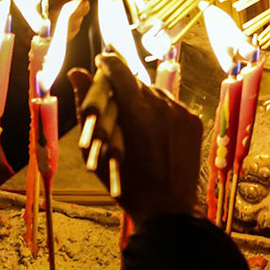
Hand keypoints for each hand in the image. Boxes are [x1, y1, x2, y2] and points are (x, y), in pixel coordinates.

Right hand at [67, 55, 202, 226]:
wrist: (167, 208)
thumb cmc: (126, 184)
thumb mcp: (98, 148)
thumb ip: (87, 106)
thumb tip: (76, 73)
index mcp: (135, 111)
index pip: (120, 70)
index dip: (108, 63)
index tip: (101, 60)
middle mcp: (161, 106)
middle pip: (138, 83)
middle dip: (125, 89)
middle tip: (116, 103)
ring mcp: (180, 113)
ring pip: (156, 93)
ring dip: (144, 100)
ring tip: (136, 122)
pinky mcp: (193, 122)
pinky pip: (173, 106)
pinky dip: (161, 112)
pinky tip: (154, 132)